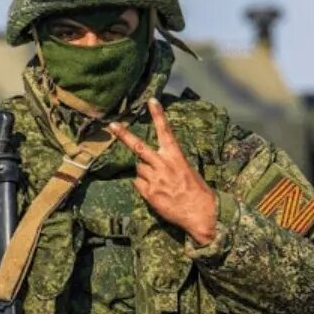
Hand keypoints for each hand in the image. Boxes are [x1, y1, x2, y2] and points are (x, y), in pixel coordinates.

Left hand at [109, 99, 217, 245]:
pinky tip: (155, 191)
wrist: (200, 212)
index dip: (158, 115)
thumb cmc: (197, 192)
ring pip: (139, 168)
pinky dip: (143, 185)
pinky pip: (138, 184)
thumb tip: (158, 162)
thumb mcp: (187, 170)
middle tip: (112, 125)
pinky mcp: (149, 193)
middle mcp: (163, 164)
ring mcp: (154, 179)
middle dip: (124, 135)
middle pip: (138, 146)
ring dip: (144, 172)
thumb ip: (171, 163)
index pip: (165, 131)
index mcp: (176, 156)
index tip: (151, 101)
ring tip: (158, 181)